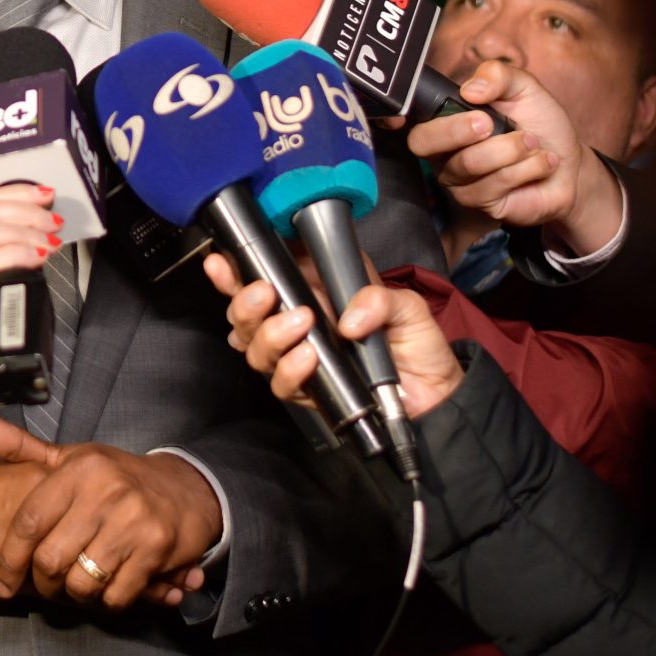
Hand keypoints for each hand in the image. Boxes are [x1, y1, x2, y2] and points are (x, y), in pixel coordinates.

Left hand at [0, 413, 220, 611]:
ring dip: (77, 594)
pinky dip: (109, 600)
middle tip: (50, 583)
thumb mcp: (70, 458)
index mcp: (78, 469)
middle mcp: (106, 491)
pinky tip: (111, 585)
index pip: (29, 522)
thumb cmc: (116, 478)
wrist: (188, 489)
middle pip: (51, 560)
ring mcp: (134, 521)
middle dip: (45, 582)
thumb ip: (19, 447)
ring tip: (80, 584)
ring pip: (82, 582)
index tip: (2, 582)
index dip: (10, 559)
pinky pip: (117, 595)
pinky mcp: (157, 549)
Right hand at [206, 254, 462, 418]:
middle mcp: (298, 323)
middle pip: (246, 316)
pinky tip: (308, 359)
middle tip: (266, 293)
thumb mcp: (406, 306)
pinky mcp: (309, 391)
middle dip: (245, 304)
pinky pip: (281, 383)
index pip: (264, 277)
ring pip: (254, 349)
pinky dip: (291, 370)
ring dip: (270, 334)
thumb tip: (346, 320)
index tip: (220, 263)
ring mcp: (299, 357)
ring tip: (302, 323)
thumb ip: (379, 300)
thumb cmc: (417, 342)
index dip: (234, 271)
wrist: (434, 393)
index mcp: (313, 292)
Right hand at [401, 60, 622, 254]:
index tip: (402, 115)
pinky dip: (526, 168)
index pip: (408, 116)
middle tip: (490, 123)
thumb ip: (498, 75)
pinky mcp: (479, 204)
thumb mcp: (524, 88)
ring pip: (468, 163)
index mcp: (447, 118)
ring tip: (533, 142)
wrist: (570, 164)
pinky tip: (541, 163)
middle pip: (423, 142)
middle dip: (456, 130)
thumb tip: (470, 89)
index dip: (396, 115)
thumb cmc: (541, 124)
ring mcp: (458, 180)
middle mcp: (444, 151)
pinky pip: (494, 184)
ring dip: (510, 149)